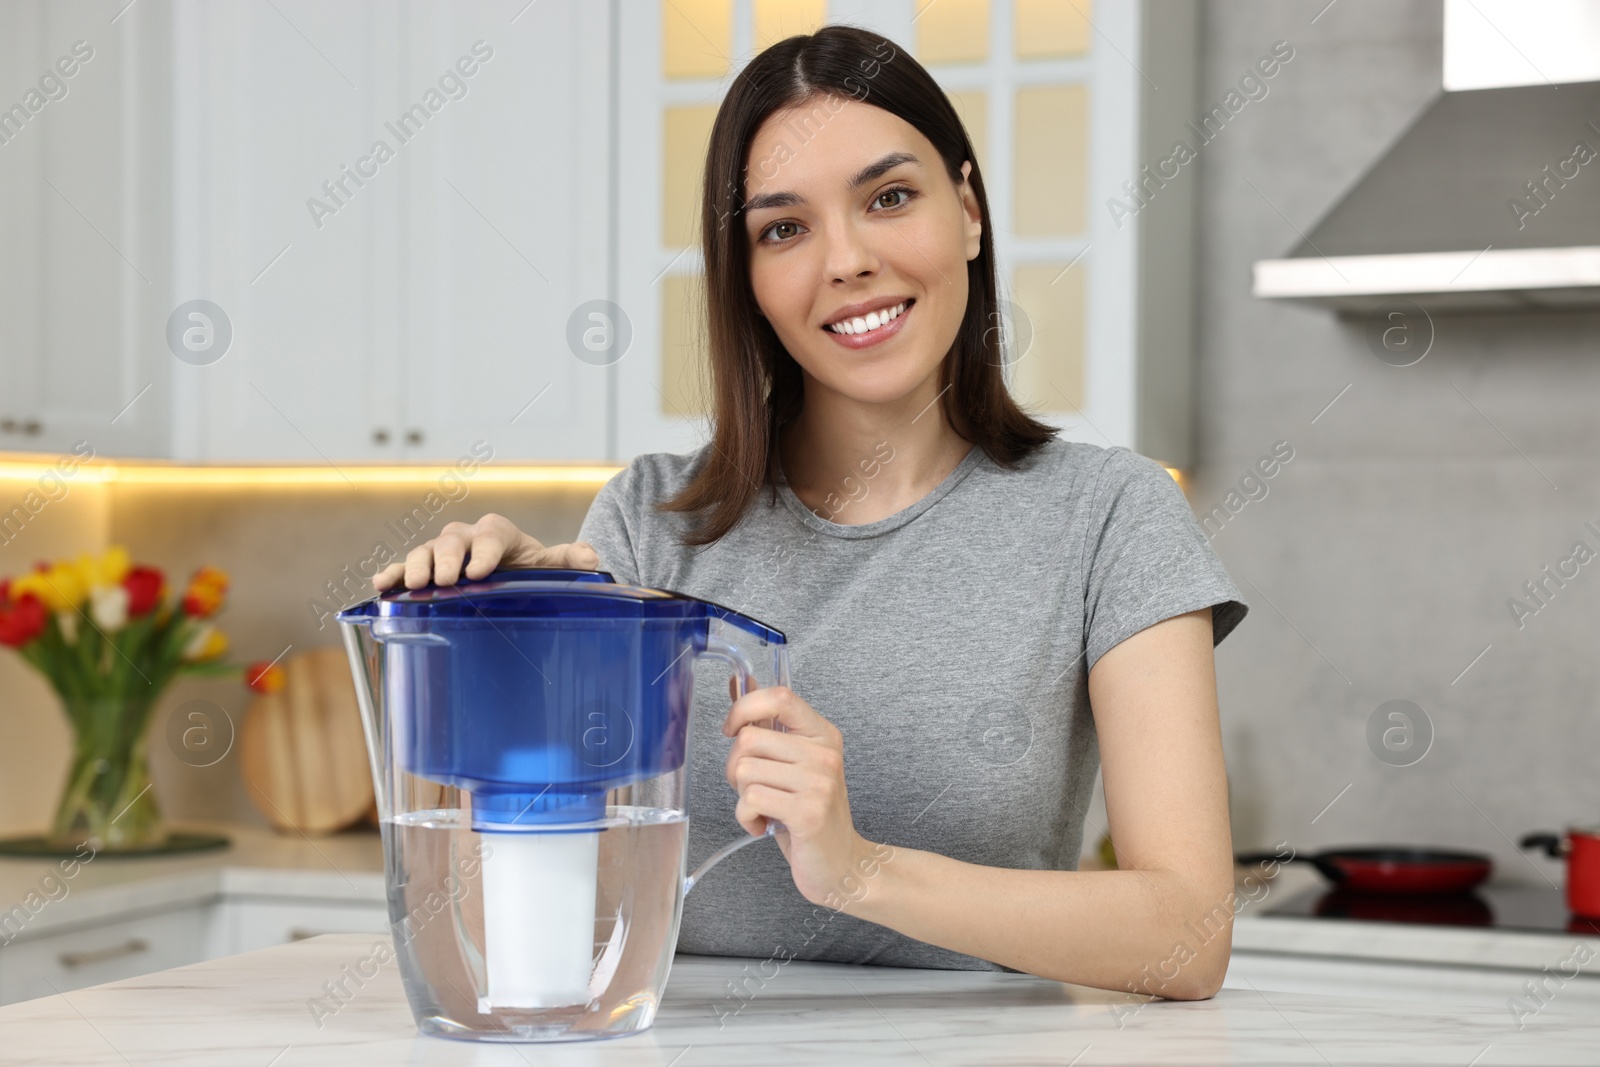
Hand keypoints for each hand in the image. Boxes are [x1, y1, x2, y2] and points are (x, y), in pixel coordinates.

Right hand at [371, 513, 599, 590]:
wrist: (506, 572)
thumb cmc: (526, 567)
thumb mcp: (548, 564)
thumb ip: (567, 559)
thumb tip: (591, 558)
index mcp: (496, 532)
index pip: (491, 535)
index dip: (485, 551)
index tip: (481, 571)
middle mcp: (465, 538)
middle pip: (452, 541)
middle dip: (448, 559)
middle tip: (445, 579)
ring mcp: (440, 553)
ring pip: (425, 551)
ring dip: (417, 566)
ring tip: (416, 584)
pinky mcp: (423, 569)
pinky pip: (404, 567)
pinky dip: (393, 574)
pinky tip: (383, 585)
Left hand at [722, 685, 889, 909]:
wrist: (842, 864)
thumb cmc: (811, 814)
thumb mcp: (792, 764)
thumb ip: (768, 725)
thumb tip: (740, 683)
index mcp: (822, 735)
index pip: (780, 696)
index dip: (745, 707)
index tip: (732, 729)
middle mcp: (824, 754)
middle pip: (749, 738)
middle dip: (736, 767)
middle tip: (755, 788)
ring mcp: (819, 783)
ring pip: (744, 770)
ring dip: (742, 796)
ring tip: (764, 808)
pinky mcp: (808, 812)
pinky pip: (750, 799)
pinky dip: (746, 817)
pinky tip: (763, 825)